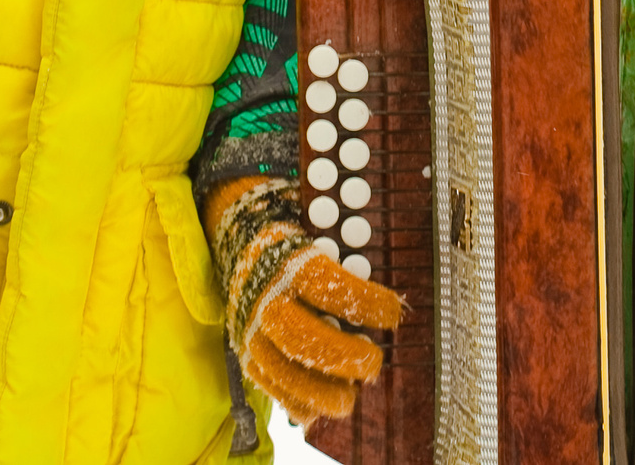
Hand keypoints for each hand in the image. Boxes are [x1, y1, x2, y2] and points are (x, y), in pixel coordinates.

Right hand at [203, 173, 404, 422]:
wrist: (239, 233)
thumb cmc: (295, 228)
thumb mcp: (319, 222)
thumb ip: (347, 242)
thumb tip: (389, 256)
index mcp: (287, 259)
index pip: (327, 285)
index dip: (364, 302)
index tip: (395, 311)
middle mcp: (266, 296)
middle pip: (301, 336)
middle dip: (340, 357)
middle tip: (373, 363)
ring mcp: (251, 327)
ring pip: (280, 368)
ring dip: (318, 391)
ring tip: (349, 399)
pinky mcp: (245, 348)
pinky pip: (266, 383)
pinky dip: (292, 402)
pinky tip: (317, 413)